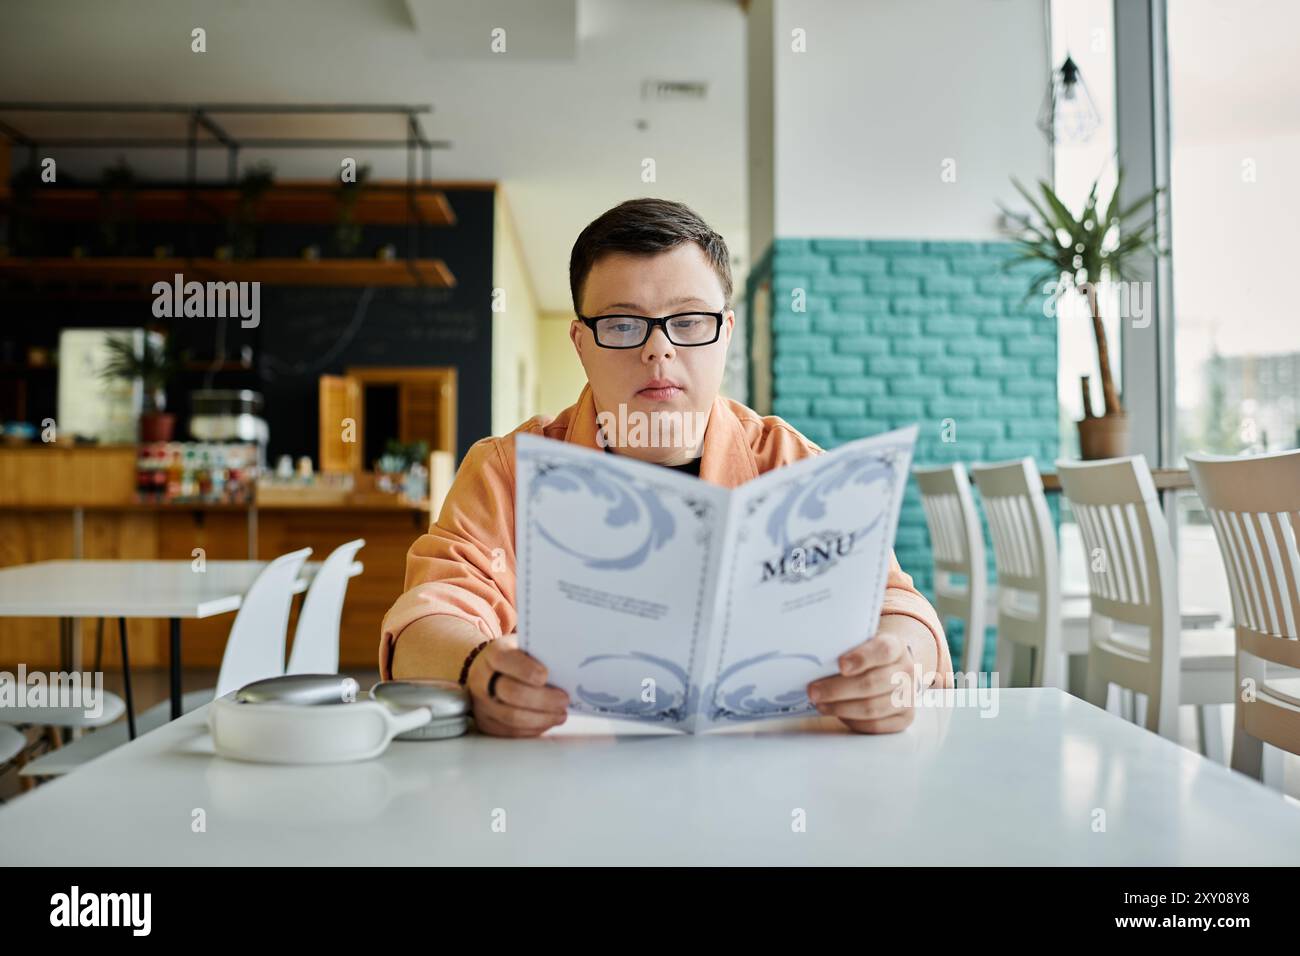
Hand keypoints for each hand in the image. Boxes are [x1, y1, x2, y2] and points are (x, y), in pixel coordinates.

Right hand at [467, 633, 569, 737]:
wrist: (489, 671)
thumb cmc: (516, 658)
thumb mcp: (524, 646)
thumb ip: (540, 654)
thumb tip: (569, 665)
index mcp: (493, 654)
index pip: (505, 660)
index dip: (527, 670)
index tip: (546, 676)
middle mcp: (481, 679)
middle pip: (511, 693)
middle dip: (543, 699)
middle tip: (564, 700)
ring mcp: (482, 703)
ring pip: (512, 717)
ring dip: (542, 718)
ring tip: (561, 714)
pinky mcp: (486, 723)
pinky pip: (511, 732)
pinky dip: (534, 729)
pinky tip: (548, 721)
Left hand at [806, 617, 923, 733]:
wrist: (890, 669)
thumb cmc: (867, 656)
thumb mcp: (860, 643)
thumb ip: (845, 647)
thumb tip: (816, 658)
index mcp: (897, 646)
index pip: (884, 650)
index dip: (862, 658)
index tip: (840, 665)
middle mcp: (907, 671)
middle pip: (872, 683)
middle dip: (838, 689)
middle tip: (813, 691)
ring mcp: (909, 696)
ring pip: (872, 707)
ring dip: (841, 708)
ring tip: (820, 704)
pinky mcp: (905, 718)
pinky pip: (876, 725)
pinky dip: (853, 721)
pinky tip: (837, 714)